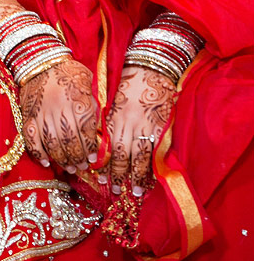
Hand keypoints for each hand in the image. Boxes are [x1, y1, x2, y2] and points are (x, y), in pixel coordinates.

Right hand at [19, 57, 99, 171]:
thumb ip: (93, 107)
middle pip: (70, 142)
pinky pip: (31, 140)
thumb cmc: (69, 72)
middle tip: (82, 166)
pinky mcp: (28, 115)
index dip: (91, 150)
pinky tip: (46, 162)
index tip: (93, 159)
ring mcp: (42, 114)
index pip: (86, 134)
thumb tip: (99, 132)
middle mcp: (61, 109)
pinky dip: (38, 153)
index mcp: (78, 102)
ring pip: (53, 145)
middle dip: (78, 159)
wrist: (42, 60)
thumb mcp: (88, 84)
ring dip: (62, 160)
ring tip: (69, 167)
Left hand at [102, 66, 175, 196]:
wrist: (151, 67)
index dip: (103, 163)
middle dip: (118, 175)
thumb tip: (102, 142)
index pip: (106, 145)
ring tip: (134, 193)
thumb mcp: (114, 98)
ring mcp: (145, 125)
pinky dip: (151, 167)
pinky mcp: (160, 127)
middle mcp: (127, 122)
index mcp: (113, 114)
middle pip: (121, 154)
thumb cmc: (130, 81)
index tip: (99, 177)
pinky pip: (154, 151)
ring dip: (135, 177)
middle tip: (114, 191)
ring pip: (138, 156)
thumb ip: (109, 119)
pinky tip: (150, 179)